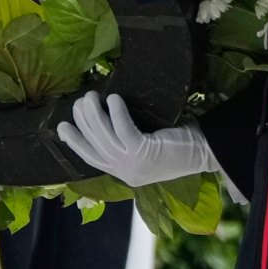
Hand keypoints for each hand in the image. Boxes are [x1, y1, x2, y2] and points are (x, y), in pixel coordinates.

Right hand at [57, 91, 215, 185]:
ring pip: (104, 137)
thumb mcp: (148, 148)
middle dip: (82, 121)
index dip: (75, 142)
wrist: (206, 153)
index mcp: (124, 173)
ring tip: (91, 96)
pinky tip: (114, 98)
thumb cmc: (180, 145)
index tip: (61, 126)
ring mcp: (134, 164)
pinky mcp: (144, 152)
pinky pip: (123, 130)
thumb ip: (128, 141)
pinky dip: (116, 113)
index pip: (91, 158)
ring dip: (94, 115)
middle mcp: (125, 172)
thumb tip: (106, 118)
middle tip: (80, 101)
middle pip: (94, 145)